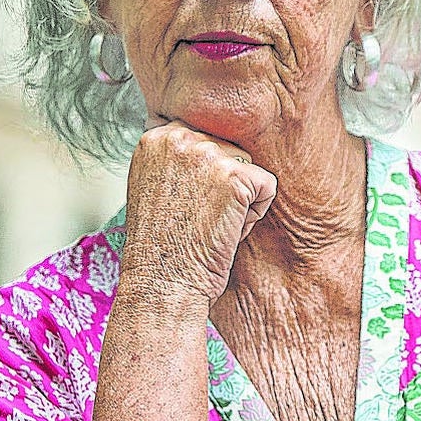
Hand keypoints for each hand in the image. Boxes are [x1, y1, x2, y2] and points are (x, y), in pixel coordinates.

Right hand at [119, 119, 276, 302]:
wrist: (162, 283)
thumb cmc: (160, 246)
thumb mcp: (153, 185)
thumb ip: (176, 158)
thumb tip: (206, 142)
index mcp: (158, 138)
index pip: (204, 138)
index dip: (203, 175)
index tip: (186, 202)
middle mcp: (179, 138)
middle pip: (228, 150)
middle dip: (223, 185)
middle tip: (197, 217)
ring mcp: (207, 154)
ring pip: (248, 167)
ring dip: (239, 198)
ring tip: (209, 224)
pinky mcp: (235, 176)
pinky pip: (267, 185)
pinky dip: (255, 214)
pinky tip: (226, 231)